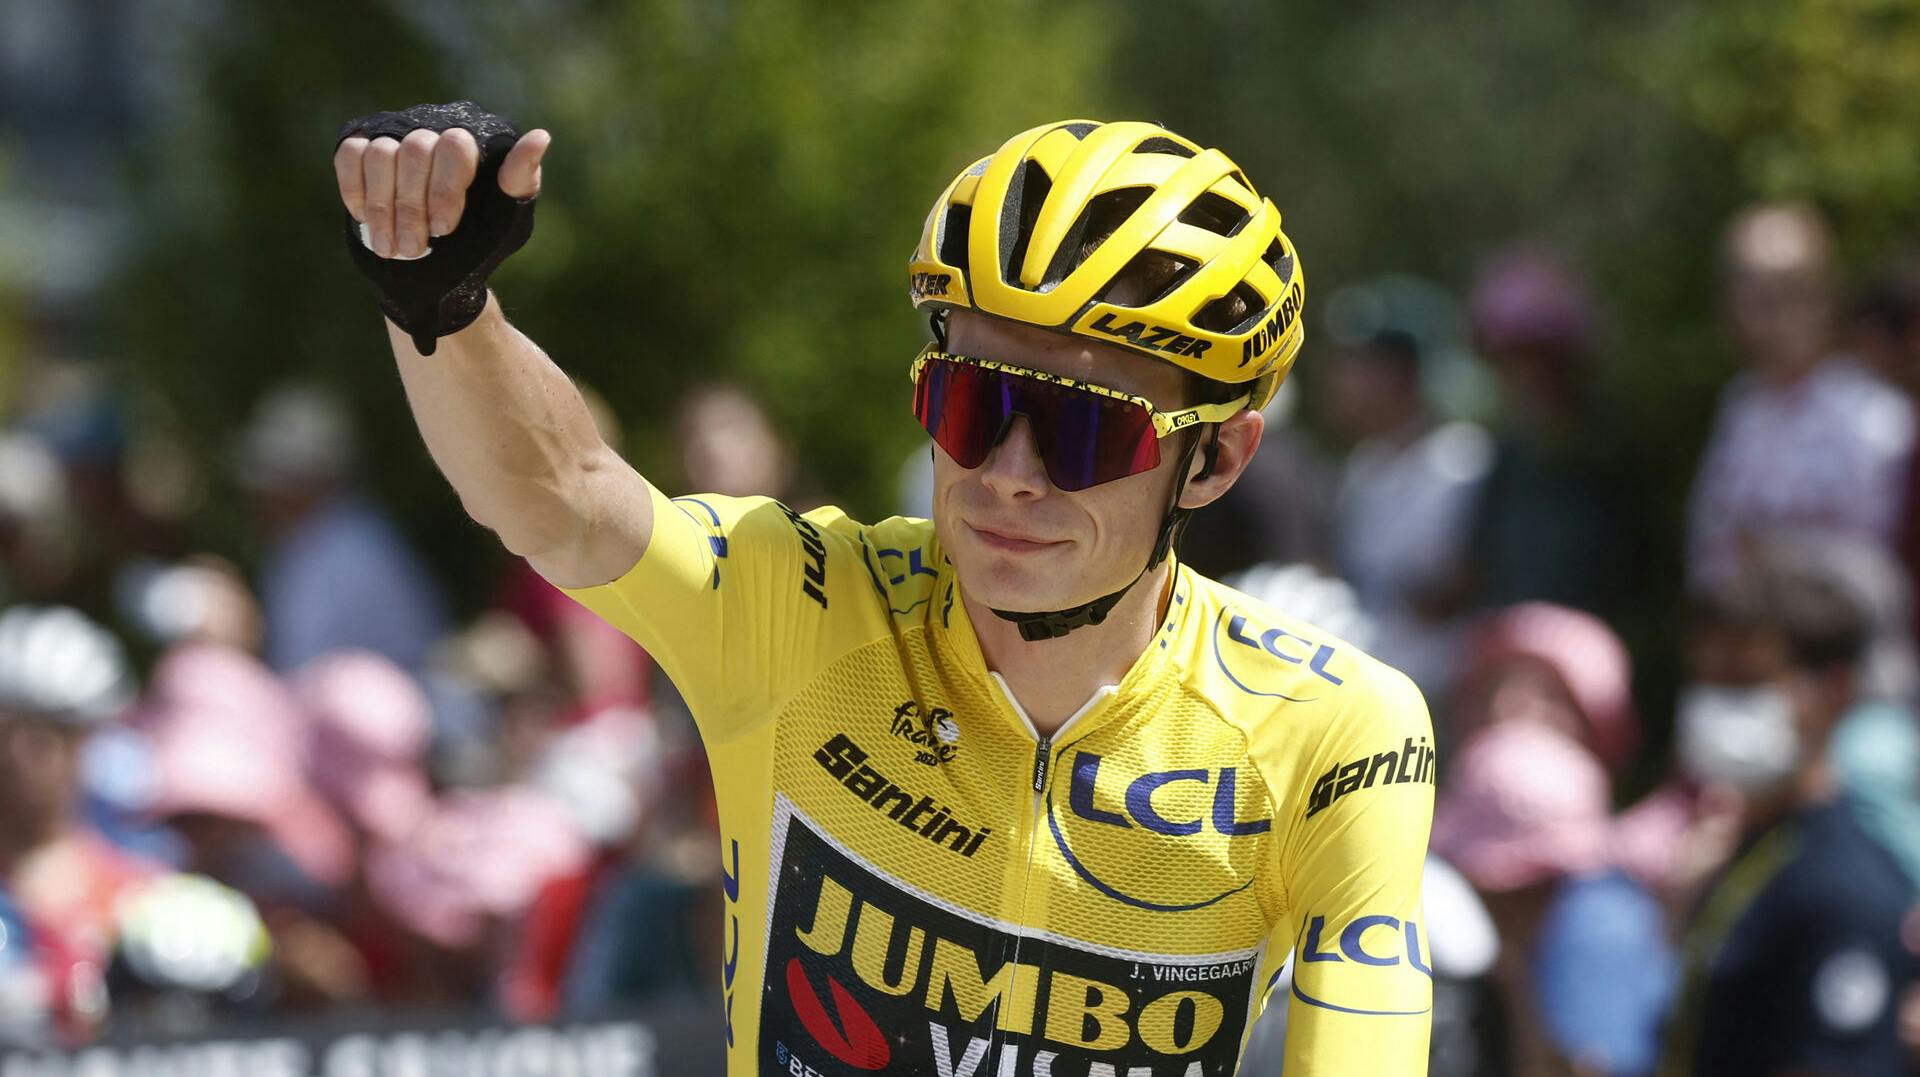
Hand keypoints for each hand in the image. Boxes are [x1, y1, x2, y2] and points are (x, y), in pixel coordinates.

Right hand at [334, 125, 549, 259]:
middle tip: (414, 249)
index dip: (444, 189)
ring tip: (390, 247)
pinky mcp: (363, 147)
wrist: (441, 270)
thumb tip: (540, 137)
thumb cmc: (482, 240)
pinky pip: (350, 154)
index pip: (455, 147)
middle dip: (411, 207)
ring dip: (383, 207)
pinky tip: (365, 218)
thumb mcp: (511, 216)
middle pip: (415, 152)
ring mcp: (398, 136)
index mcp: (475, 141)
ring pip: (380, 154)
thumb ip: (521, 179)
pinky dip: (356, 189)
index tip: (443, 230)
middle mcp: (436, 129)